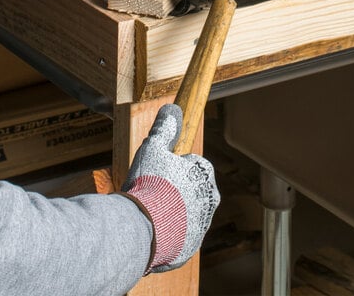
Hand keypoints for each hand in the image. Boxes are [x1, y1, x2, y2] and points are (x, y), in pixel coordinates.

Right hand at [122, 104, 219, 272]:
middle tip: (151, 192)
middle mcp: (209, 198)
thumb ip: (164, 129)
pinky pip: (179, 234)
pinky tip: (152, 229)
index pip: (190, 163)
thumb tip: (173, 109)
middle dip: (173, 189)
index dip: (170, 166)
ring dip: (170, 211)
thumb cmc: (150, 185)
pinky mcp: (191, 244)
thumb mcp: (153, 148)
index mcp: (204, 173)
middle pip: (189, 188)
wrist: (144, 230)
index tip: (157, 173)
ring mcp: (201, 223)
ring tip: (149, 212)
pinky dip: (168, 232)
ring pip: (185, 212)